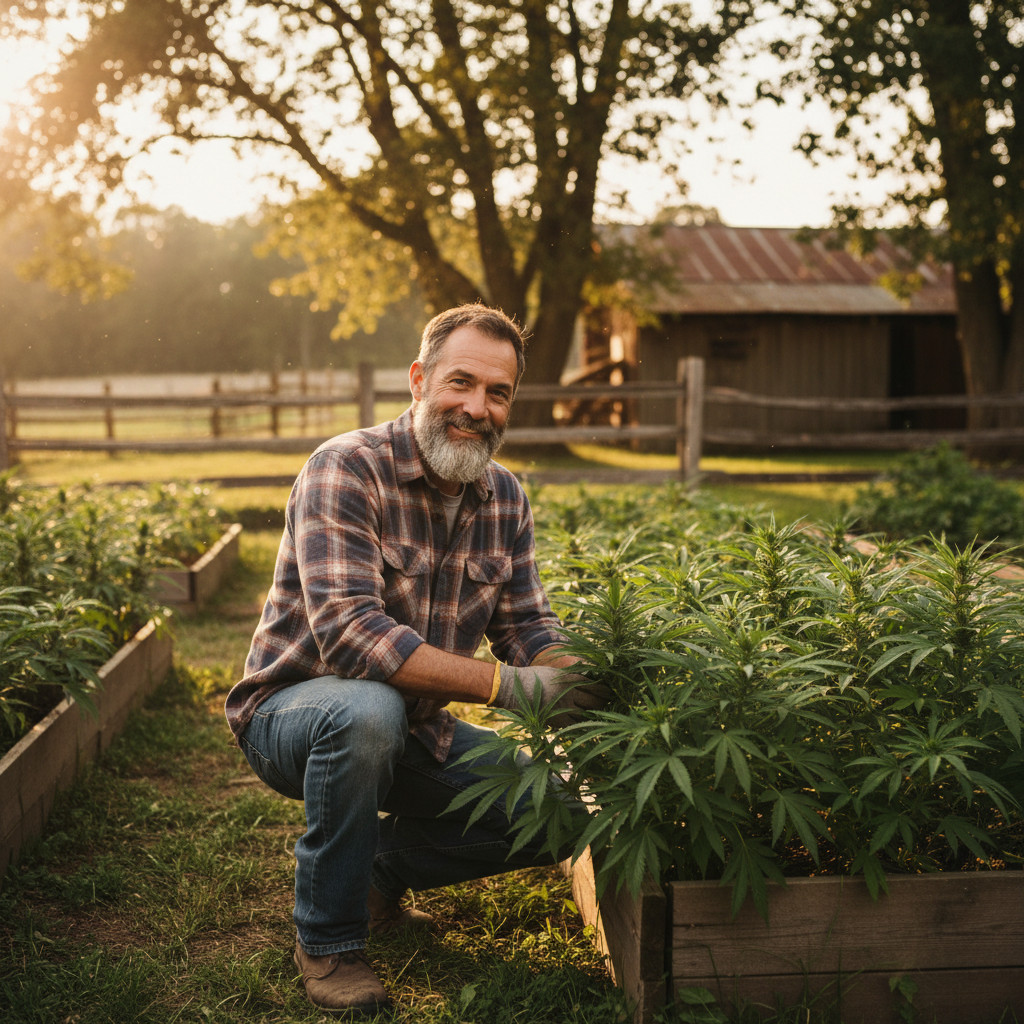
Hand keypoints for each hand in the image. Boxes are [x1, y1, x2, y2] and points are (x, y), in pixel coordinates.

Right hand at [491, 663, 609, 726]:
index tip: (611, 693)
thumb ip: (571, 675)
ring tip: (600, 716)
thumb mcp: (555, 671)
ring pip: (586, 714)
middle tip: (610, 705)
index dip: (605, 690)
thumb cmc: (534, 677)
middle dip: (604, 704)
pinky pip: (573, 724)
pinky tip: (585, 725)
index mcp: (569, 678)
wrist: (512, 687)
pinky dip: (581, 725)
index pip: (595, 685)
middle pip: (594, 701)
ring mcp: (562, 707)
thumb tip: (589, 678)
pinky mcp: (555, 719)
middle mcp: (568, 692)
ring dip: (594, 716)